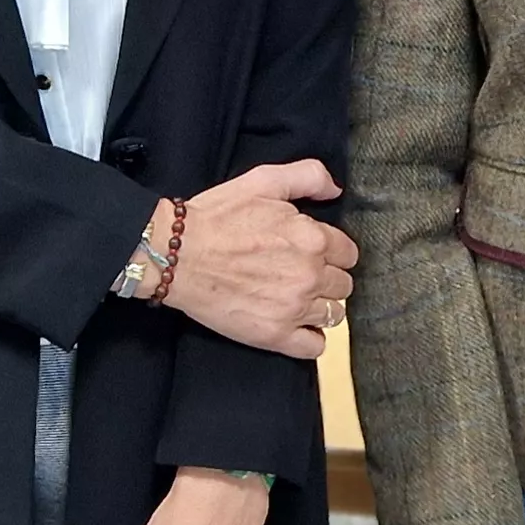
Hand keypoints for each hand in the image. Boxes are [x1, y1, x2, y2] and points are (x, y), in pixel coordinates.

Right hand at [166, 161, 356, 357]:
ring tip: (297, 298)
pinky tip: (296, 326)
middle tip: (301, 274)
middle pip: (344, 285)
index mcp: (313, 238)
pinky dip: (310, 338)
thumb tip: (336, 189)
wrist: (176, 255)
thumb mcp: (263, 181)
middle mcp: (310, 275)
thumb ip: (308, 176)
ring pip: (334, 315)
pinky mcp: (274, 335)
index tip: (314, 252)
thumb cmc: (217, 216)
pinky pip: (315, 347)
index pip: (348, 254)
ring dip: (320, 306)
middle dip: (328, 278)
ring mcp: (294, 308)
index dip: (332, 252)